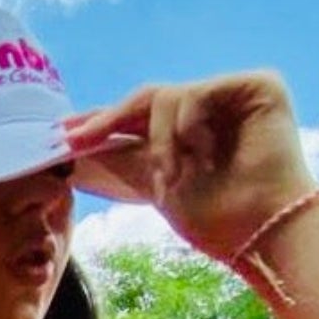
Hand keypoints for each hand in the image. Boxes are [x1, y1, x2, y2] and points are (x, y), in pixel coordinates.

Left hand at [65, 71, 318, 263]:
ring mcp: (232, 95)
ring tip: (169, 179)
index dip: (99, 124)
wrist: (258, 232)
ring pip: (166, 98)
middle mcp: (208, 108)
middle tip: (72, 140)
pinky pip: (195, 93)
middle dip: (105, 121)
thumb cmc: (214, 220)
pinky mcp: (258, 86)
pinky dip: (184, 127)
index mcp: (186, 131)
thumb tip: (72, 156)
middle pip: (145, 101)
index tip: (60, 136)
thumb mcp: (153, 186)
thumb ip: (119, 163)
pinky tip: (197, 156)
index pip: (137, 119)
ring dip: (158, 143)